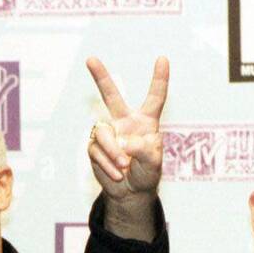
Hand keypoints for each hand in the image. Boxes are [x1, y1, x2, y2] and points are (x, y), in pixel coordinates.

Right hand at [86, 55, 168, 200]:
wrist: (130, 193)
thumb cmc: (146, 174)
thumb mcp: (154, 163)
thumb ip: (145, 150)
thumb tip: (124, 141)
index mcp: (145, 122)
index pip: (154, 98)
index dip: (159, 79)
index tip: (163, 59)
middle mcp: (125, 122)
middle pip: (111, 96)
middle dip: (101, 77)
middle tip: (90, 59)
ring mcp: (109, 134)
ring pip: (103, 134)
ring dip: (113, 152)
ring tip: (124, 166)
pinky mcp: (95, 147)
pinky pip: (97, 151)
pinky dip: (108, 165)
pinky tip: (117, 174)